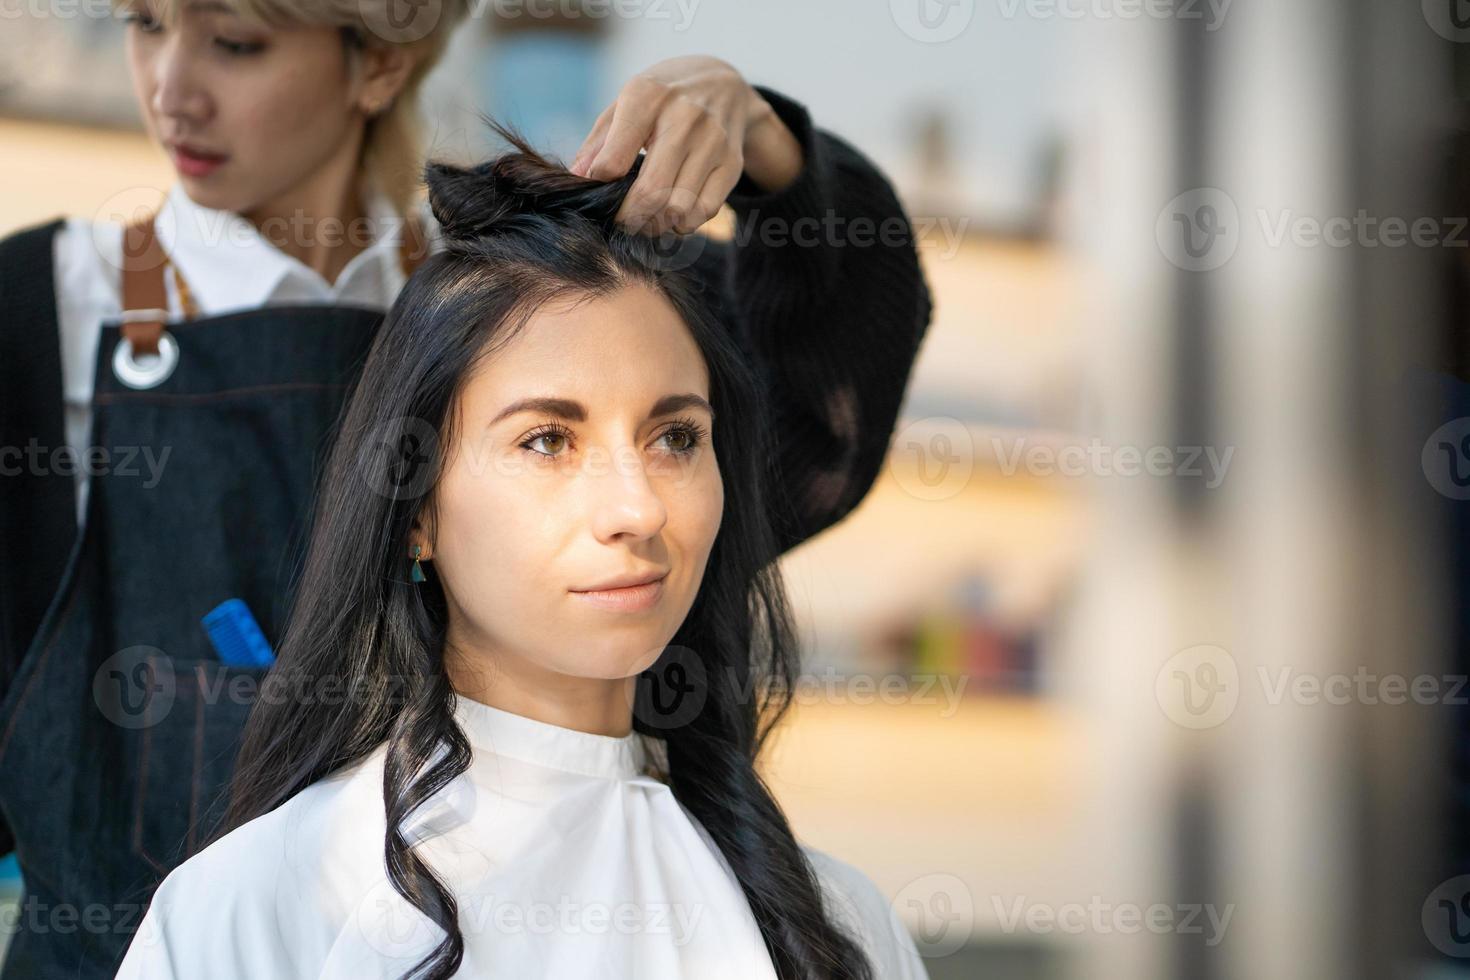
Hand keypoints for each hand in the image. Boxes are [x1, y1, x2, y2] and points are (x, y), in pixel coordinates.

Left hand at [569, 55, 803, 235]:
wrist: (723, 83)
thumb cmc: (662, 98)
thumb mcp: (624, 103)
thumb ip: (598, 142)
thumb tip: (577, 180)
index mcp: (647, 98)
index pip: (613, 161)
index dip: (601, 187)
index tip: (600, 191)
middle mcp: (684, 118)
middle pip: (650, 193)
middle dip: (629, 218)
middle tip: (622, 220)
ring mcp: (712, 142)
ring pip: (678, 209)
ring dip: (657, 224)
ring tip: (648, 217)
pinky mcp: (731, 163)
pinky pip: (704, 211)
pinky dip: (683, 222)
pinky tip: (673, 212)